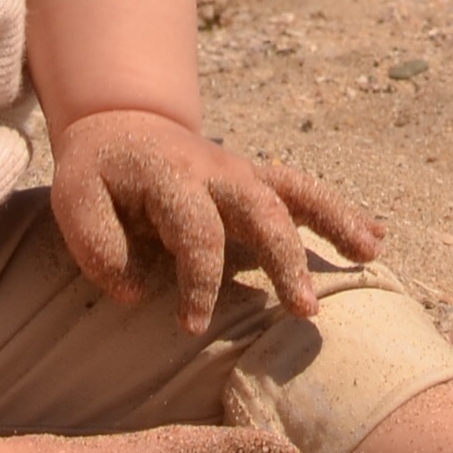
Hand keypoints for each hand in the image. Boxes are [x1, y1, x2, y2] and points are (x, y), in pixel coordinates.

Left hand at [49, 106, 387, 335]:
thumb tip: (137, 293)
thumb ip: (99, 248)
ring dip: (335, 221)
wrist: (121, 124)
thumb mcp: (75, 203)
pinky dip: (342, 212)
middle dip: (288, 259)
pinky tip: (376, 238)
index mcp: (171, 177)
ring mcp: (244, 172)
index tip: (190, 328)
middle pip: (263, 210)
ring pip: (298, 191)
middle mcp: (217, 170)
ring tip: (369, 255)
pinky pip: (307, 191)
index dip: (197, 282)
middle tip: (305, 310)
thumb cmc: (99, 174)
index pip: (196, 232)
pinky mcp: (259, 179)